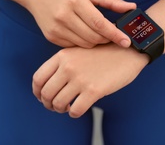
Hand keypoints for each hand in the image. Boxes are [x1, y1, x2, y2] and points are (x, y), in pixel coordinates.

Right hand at [26, 0, 135, 47]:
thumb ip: (110, 0)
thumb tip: (131, 7)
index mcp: (75, 1)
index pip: (99, 23)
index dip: (115, 34)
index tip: (126, 42)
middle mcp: (64, 16)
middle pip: (93, 37)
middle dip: (107, 38)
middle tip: (113, 34)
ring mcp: (56, 28)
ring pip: (85, 44)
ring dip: (95, 41)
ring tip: (98, 33)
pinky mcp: (51, 37)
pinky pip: (74, 46)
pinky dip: (82, 42)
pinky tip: (83, 33)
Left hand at [32, 44, 148, 117]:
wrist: (127, 51)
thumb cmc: (103, 52)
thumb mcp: (78, 51)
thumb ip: (63, 64)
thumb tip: (49, 85)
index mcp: (62, 56)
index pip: (38, 78)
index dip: (37, 92)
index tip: (42, 97)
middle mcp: (68, 67)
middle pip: (46, 93)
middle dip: (48, 104)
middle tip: (54, 106)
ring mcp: (80, 79)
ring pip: (58, 104)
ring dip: (60, 109)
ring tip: (67, 108)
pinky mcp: (94, 90)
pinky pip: (75, 110)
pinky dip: (74, 113)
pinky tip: (77, 109)